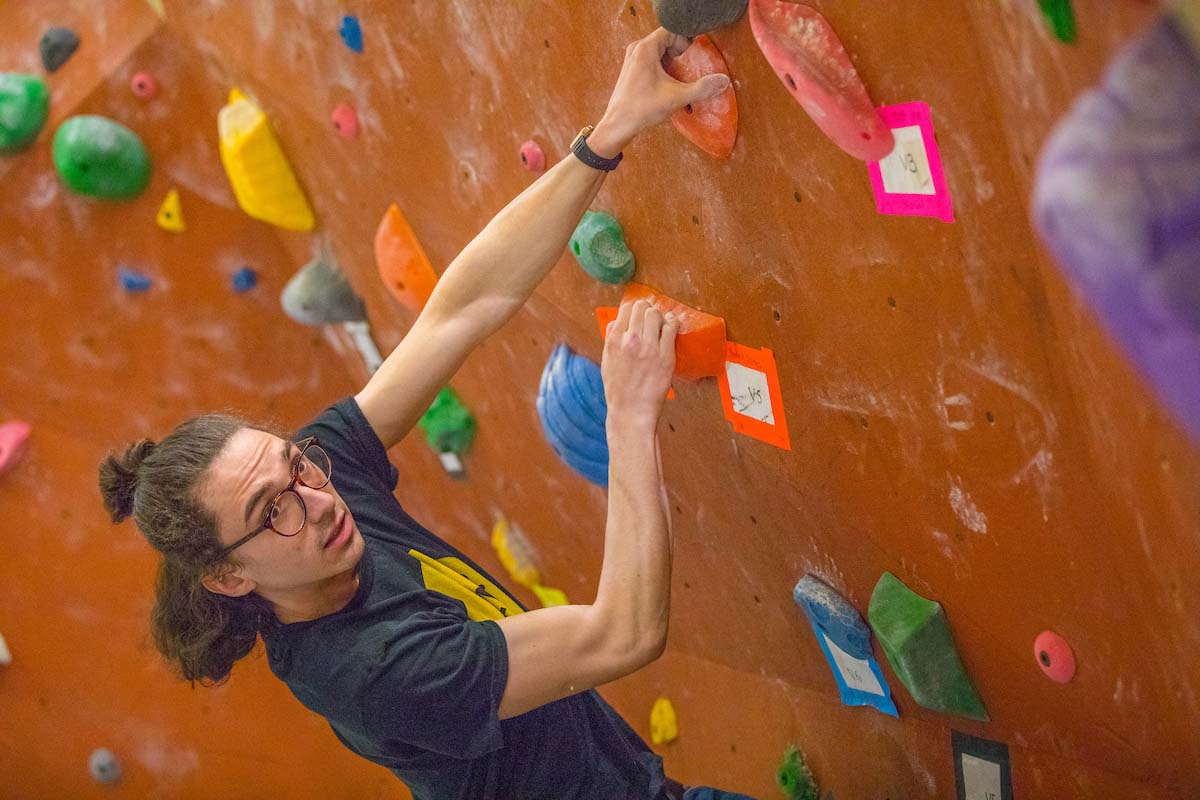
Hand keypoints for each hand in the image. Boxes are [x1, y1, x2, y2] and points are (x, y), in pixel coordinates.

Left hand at [588, 27, 732, 156]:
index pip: (672, 30)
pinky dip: (662, 66)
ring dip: (672, 59)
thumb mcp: (676, 97)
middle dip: (680, 50)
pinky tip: (668, 83)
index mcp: (646, 48)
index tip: (695, 52)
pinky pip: (651, 60)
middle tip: (690, 65)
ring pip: (658, 50)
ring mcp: (632, 59)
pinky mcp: (631, 70)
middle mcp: (637, 49)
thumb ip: (702, 88)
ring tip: (680, 75)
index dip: (686, 39)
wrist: (618, 125)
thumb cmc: (642, 109)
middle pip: (665, 39)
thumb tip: (723, 81)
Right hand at [602, 299, 677, 431]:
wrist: (631, 411)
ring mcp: (649, 347)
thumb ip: (610, 340)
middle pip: (641, 307)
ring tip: (662, 323)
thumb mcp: (606, 362)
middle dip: (647, 309)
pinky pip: (671, 327)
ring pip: (656, 314)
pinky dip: (673, 322)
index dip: (633, 309)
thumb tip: (617, 323)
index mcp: (614, 340)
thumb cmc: (618, 390)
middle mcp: (631, 340)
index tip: (639, 314)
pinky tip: (672, 325)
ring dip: (660, 315)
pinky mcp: (666, 355)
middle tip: (652, 316)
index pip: (625, 309)